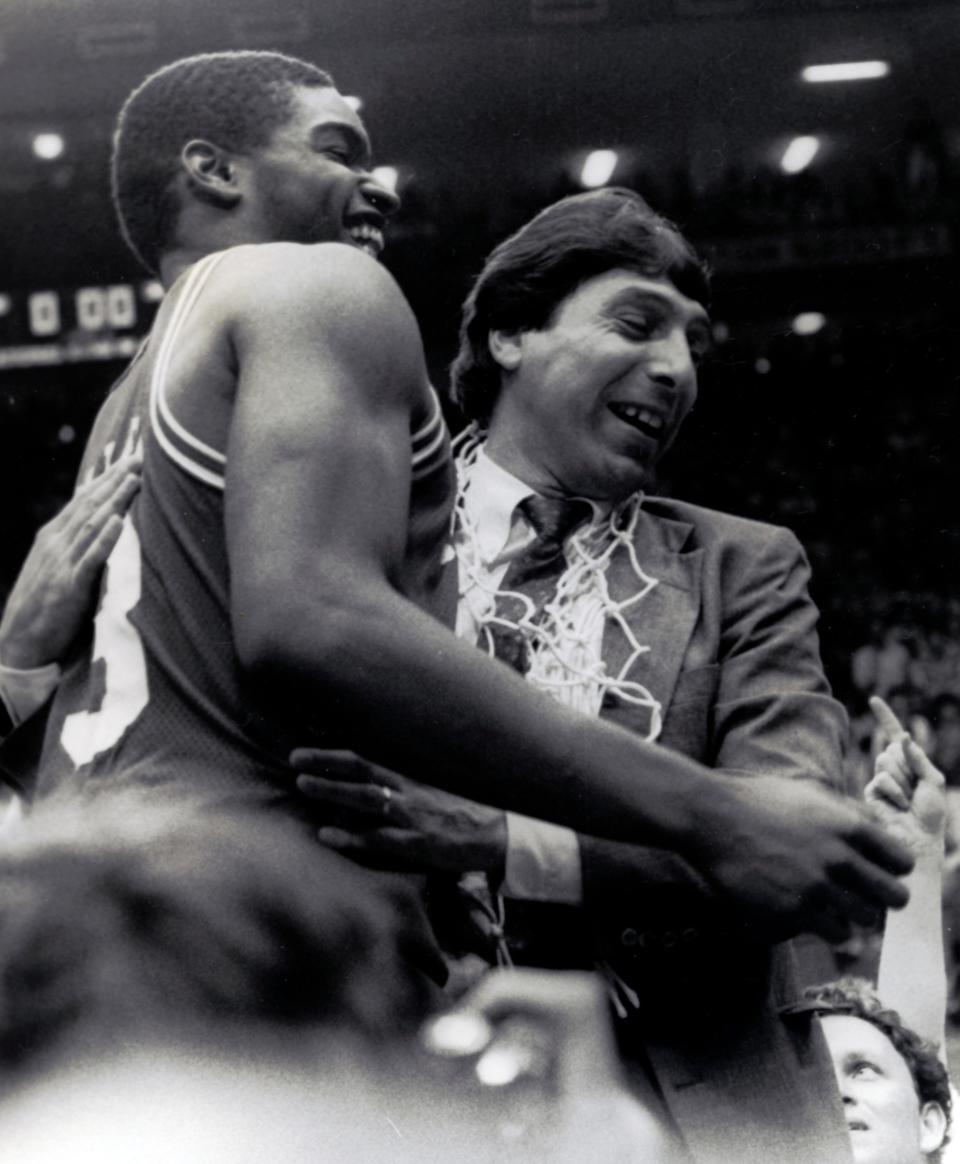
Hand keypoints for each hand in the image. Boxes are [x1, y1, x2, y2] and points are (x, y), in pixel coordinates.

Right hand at [0, 456, 140, 668]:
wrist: (18, 644)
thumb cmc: (44, 607)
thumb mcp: (59, 567)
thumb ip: (78, 546)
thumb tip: (103, 525)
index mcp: (53, 537)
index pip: (84, 500)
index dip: (108, 479)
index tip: (131, 460)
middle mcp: (56, 543)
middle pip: (89, 505)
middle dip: (115, 480)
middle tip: (140, 457)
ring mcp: (61, 564)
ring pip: (92, 525)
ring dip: (114, 501)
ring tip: (134, 479)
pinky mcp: (68, 587)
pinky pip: (88, 559)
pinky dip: (104, 539)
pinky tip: (117, 522)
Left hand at [292, 748, 507, 877]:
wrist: (497, 835)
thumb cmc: (461, 811)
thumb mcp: (430, 788)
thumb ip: (399, 782)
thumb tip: (365, 777)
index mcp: (409, 777)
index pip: (365, 759)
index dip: (334, 753)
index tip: (306, 749)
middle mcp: (407, 793)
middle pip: (361, 772)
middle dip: (326, 765)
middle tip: (294, 760)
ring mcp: (410, 818)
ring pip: (365, 800)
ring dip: (332, 791)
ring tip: (303, 785)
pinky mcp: (416, 845)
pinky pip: (378, 840)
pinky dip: (351, 837)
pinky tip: (326, 835)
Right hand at [687, 774, 914, 943]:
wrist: (710, 816)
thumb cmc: (755, 800)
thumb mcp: (807, 794)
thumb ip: (846, 814)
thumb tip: (877, 831)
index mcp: (846, 824)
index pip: (901, 859)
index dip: (895, 869)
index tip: (884, 873)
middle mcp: (838, 856)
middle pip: (892, 895)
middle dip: (885, 900)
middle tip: (870, 899)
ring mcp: (815, 886)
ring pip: (864, 918)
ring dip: (854, 915)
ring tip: (836, 907)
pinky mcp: (793, 910)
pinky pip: (832, 932)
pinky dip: (827, 927)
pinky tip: (812, 914)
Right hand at [866, 694, 945, 857]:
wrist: (917, 840)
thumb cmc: (930, 815)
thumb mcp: (934, 781)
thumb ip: (919, 758)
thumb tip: (904, 737)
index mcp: (910, 764)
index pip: (895, 736)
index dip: (886, 718)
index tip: (874, 700)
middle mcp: (893, 769)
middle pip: (893, 749)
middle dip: (908, 767)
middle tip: (915, 791)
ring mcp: (880, 780)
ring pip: (886, 762)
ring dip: (903, 782)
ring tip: (907, 801)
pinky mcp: (871, 792)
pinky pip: (881, 779)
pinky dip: (895, 792)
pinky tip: (898, 807)